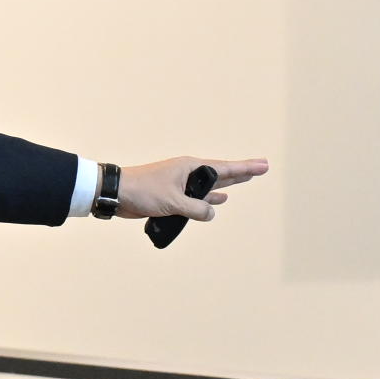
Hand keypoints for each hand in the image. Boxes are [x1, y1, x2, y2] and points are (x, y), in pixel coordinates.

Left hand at [116, 153, 268, 229]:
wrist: (116, 193)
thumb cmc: (142, 191)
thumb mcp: (173, 202)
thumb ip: (196, 209)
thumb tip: (211, 212)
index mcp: (190, 168)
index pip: (225, 168)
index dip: (245, 168)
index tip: (263, 165)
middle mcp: (188, 173)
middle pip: (222, 173)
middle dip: (241, 172)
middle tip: (261, 168)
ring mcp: (181, 183)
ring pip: (211, 185)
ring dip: (227, 185)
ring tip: (244, 181)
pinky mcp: (174, 195)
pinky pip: (198, 197)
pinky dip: (209, 198)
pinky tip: (219, 200)